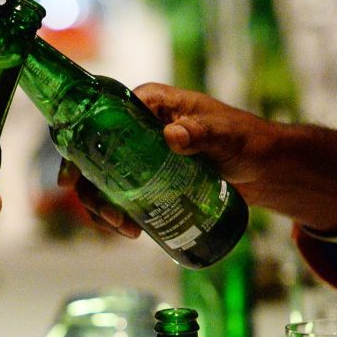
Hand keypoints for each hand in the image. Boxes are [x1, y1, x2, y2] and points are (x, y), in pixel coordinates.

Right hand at [61, 83, 336, 233]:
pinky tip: (131, 231)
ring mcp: (140, 156)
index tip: (72, 179)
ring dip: (103, 208)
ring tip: (127, 231)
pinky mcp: (149, 179)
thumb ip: (203, 132)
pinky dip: (118, 214)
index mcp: (150, 104)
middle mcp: (137, 128)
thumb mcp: (226, 135)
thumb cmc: (248, 141)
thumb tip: (172, 135)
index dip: (77, 146)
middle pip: (94, 156)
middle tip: (114, 220)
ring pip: (103, 181)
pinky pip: (121, 195)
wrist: (264, 168)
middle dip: (92, 191)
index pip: (100, 118)